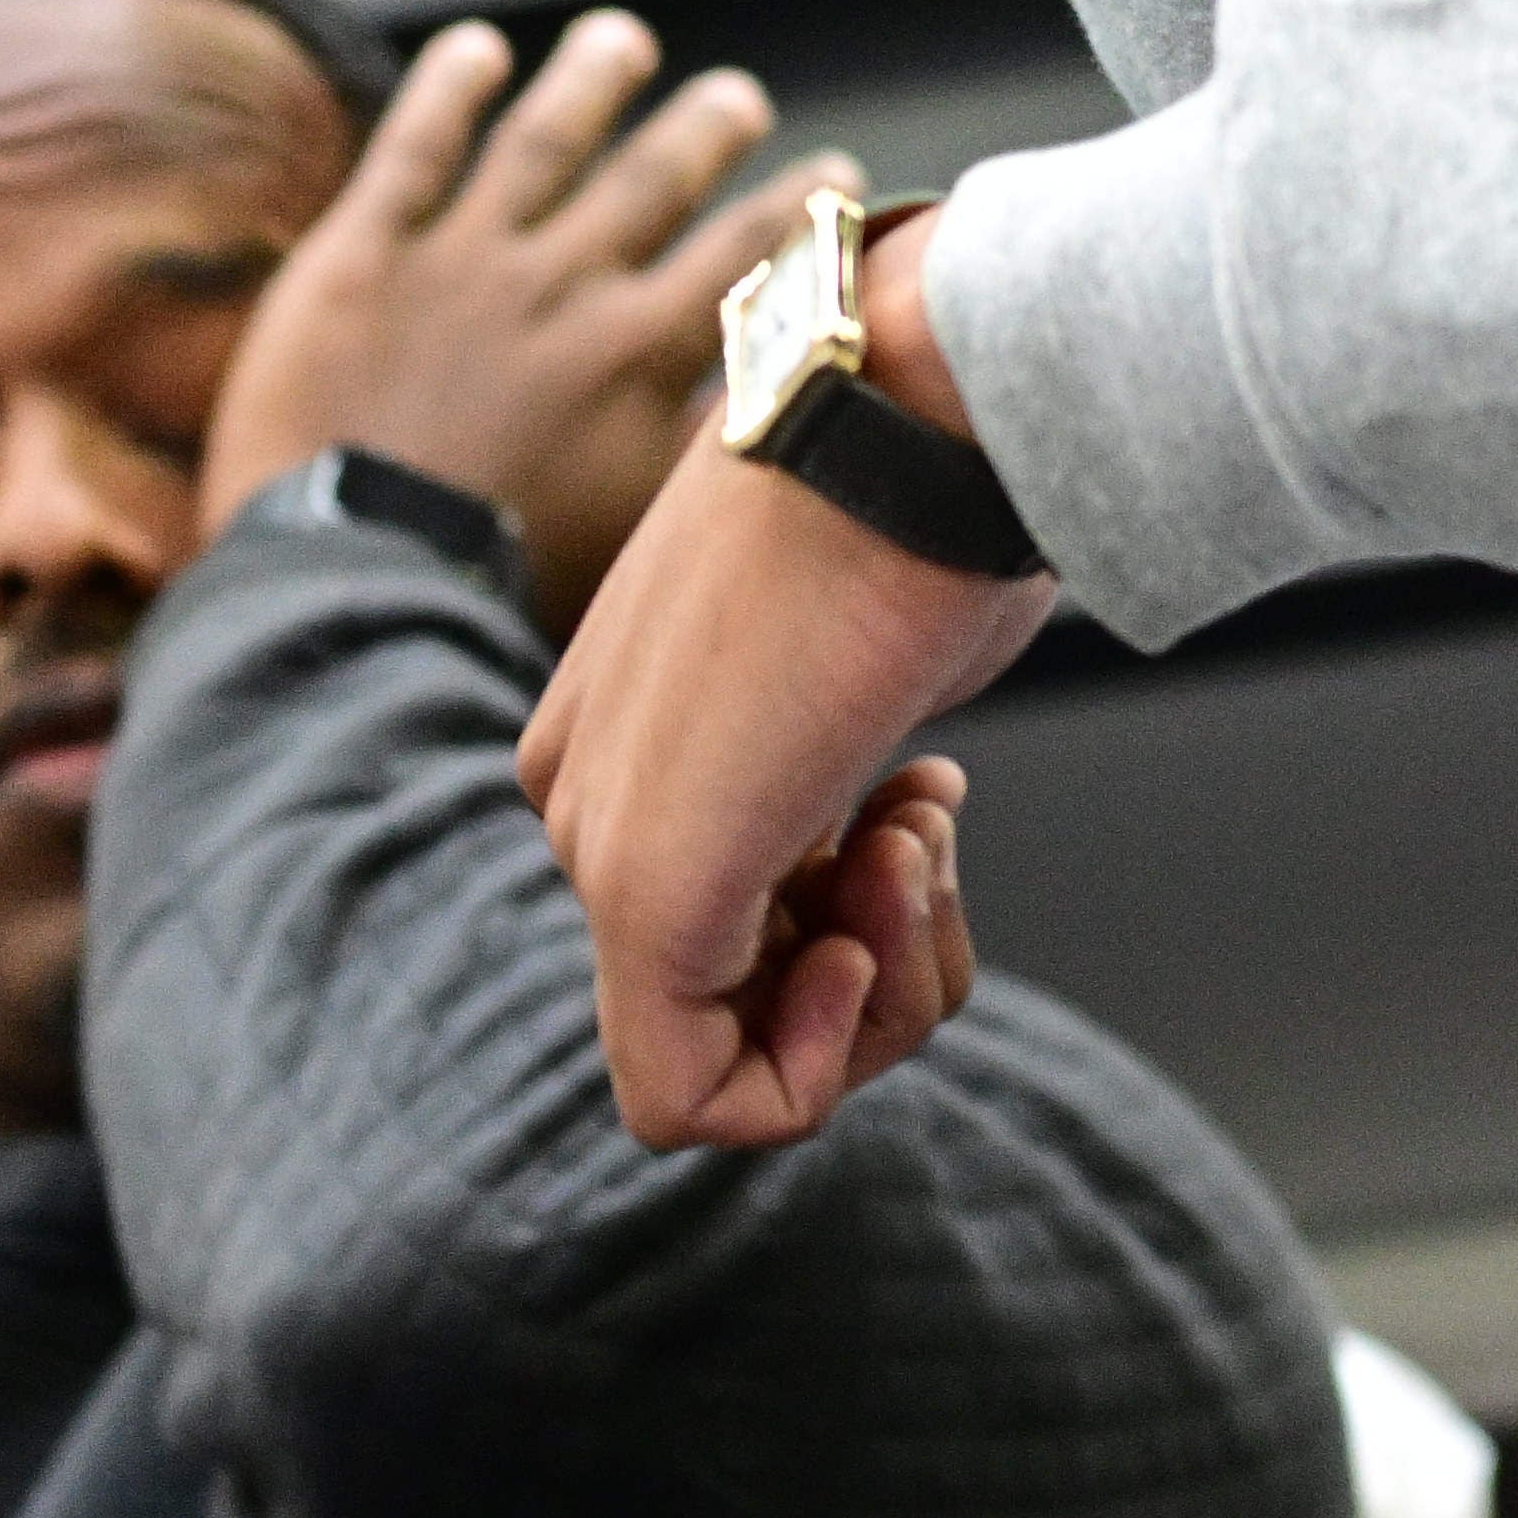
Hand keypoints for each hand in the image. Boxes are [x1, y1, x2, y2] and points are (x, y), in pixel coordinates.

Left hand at [202, 9, 848, 627]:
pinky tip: (478, 47)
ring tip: (621, 41)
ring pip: (544, 142)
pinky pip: (414, 150)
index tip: (837, 175)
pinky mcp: (362, 258)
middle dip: (706, 131)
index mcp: (636, 356)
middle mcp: (563, 288)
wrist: (354, 583)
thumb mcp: (638, 534)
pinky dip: (448, 89)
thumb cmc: (499, 590)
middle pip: (653, 181)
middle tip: (739, 98)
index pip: (743, 258)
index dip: (798, 211)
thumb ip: (702, 453)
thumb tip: (777, 394)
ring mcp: (460, 262)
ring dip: (592, 82)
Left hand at [519, 218, 1044, 1143]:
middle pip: (732, 996)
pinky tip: (880, 917)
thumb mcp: (880, 646)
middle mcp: (588, 795)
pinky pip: (698, 1101)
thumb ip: (853, 744)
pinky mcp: (645, 892)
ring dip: (876, 999)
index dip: (864, 917)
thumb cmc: (929, 496)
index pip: (728, 920)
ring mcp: (604, 850)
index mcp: (632, 735)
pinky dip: (818, 1063)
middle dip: (878, 958)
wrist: (917, 415)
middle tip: (929, 828)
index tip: (926, 807)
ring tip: (918, 834)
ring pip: (725, 1062)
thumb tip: (904, 799)